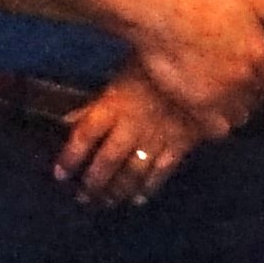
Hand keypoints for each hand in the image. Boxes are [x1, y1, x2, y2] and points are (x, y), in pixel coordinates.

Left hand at [51, 73, 205, 209]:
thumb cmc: (157, 59)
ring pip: (132, 171)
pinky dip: (149, 187)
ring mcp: (156, 138)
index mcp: (113, 105)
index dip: (70, 158)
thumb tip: (68, 121)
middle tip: (84, 198)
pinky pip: (161, 171)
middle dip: (94, 182)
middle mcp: (131, 127)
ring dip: (117, 190)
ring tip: (107, 202)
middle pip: (107, 161)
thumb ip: (96, 101)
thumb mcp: (121, 72)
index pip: (84, 137)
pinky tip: (139, 198)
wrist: (203, 61)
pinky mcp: (180, 144)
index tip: (60, 175)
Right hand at [125, 0, 263, 137]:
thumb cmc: (200, 2)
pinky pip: (217, 129)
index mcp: (261, 53)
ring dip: (233, 110)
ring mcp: (222, 95)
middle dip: (251, 94)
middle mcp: (245, 78)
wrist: (161, 15)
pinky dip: (214, 125)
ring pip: (240, 116)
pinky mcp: (198, 107)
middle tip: (235, 86)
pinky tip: (205, 112)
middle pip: (259, 100)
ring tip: (220, 99)